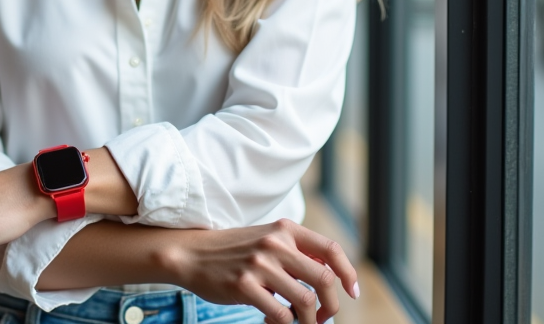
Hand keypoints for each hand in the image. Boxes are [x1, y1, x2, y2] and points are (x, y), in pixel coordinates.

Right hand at [163, 219, 357, 323]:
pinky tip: (273, 321)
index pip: (331, 249)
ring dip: (310, 321)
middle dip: (331, 305)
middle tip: (323, 317)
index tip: (352, 292)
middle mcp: (275, 243)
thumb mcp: (267, 238)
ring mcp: (260, 264)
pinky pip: (281, 315)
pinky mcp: (245, 285)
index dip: (348, 273)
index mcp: (285, 229)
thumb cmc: (233, 250)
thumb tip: (330, 274)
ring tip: (300, 323)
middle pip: (324, 279)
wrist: (192, 253)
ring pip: (306, 302)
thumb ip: (296, 251)